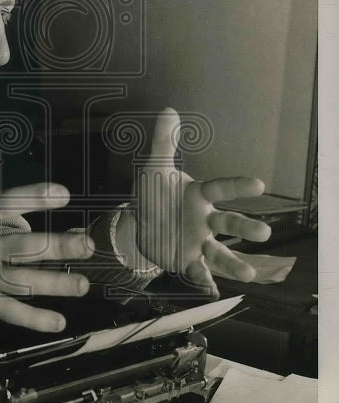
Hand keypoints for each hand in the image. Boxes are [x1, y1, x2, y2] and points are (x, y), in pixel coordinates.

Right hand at [0, 183, 94, 332]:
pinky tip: (59, 322)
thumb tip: (4, 208)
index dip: (36, 198)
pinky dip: (34, 319)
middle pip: (25, 246)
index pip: (8, 204)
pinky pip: (9, 311)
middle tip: (87, 245)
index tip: (65, 194)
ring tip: (83, 284)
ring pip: (23, 280)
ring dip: (56, 283)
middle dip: (59, 246)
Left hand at [134, 108, 271, 296]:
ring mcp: (198, 242)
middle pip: (228, 223)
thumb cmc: (155, 193)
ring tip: (250, 275)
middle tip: (263, 233)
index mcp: (199, 195)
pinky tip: (213, 291)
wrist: (139, 222)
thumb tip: (169, 111)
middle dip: (245, 227)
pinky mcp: (187, 260)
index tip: (258, 183)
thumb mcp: (153, 168)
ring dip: (234, 263)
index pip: (220, 188)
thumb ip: (163, 142)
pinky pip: (198, 272)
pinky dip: (205, 282)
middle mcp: (205, 219)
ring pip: (219, 252)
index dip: (237, 186)